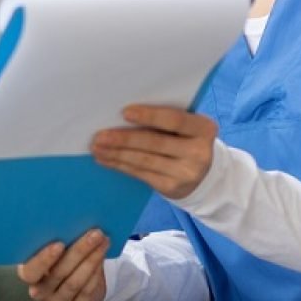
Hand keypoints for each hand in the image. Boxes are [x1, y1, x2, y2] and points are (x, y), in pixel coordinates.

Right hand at [17, 229, 109, 300]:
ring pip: (75, 282)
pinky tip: (102, 256)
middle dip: (79, 251)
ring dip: (92, 259)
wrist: (75, 276)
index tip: (59, 244)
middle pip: (59, 273)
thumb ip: (52, 239)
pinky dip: (96, 273)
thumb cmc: (59, 255)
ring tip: (103, 241)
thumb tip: (66, 221)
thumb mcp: (50, 247)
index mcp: (28, 274)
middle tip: (94, 234)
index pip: (31, 271)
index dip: (44, 259)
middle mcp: (39, 292)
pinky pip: (86, 292)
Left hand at [90, 104, 216, 200]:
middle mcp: (198, 152)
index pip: (175, 120)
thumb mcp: (185, 127)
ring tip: (97, 147)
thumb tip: (120, 115)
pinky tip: (105, 159)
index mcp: (203, 129)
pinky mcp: (172, 187)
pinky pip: (141, 173)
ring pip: (144, 160)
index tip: (124, 112)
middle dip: (124, 139)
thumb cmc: (185, 139)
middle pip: (155, 142)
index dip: (149, 116)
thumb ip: (164, 119)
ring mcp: (186, 173)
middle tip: (100, 135)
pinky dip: (120, 165)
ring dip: (116, 153)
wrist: (203, 175)